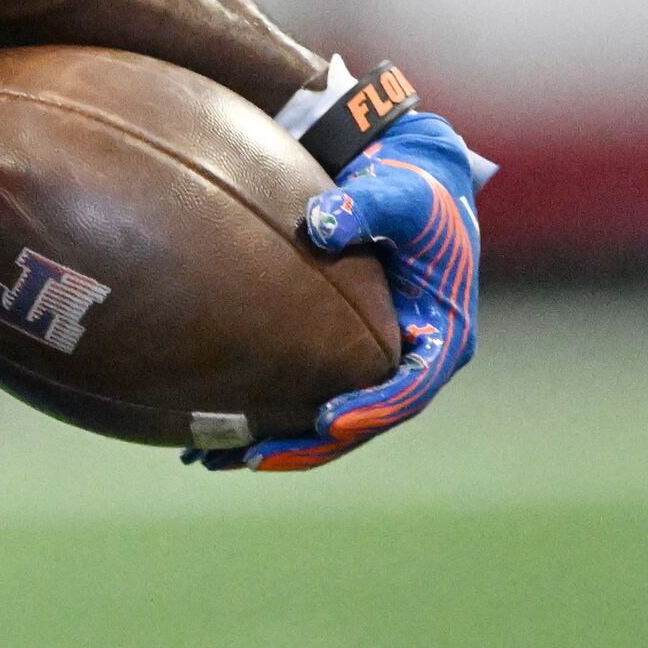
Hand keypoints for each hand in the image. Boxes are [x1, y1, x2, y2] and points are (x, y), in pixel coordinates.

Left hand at [201, 111, 488, 472]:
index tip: (327, 420)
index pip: (408, 388)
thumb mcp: (400, 196)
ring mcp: (378, 367)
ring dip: (274, 444)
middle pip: (362, 423)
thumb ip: (366, 207)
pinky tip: (205, 432)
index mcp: (441, 337)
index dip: (370, 408)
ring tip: (210, 459)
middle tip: (254, 459)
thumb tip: (320, 223)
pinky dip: (262, 418)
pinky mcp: (344, 358)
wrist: (408, 188)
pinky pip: (303, 398)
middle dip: (309, 446)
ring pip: (328, 423)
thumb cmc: (411, 192)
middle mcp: (412, 363)